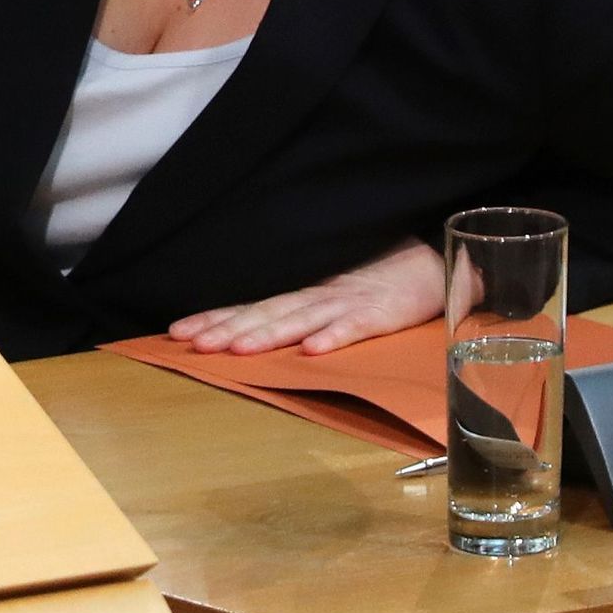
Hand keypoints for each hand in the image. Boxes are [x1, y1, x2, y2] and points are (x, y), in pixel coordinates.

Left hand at [168, 237, 445, 356]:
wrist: (435, 261)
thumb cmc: (379, 279)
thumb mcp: (330, 294)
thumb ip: (298, 311)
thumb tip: (249, 330)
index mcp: (303, 294)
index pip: (251, 307)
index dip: (215, 318)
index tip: (178, 331)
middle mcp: (318, 296)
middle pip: (265, 314)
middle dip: (226, 328)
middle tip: (191, 342)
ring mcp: (348, 302)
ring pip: (300, 319)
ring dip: (268, 334)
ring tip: (237, 348)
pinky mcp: (382, 313)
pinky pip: (355, 326)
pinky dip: (334, 337)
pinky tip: (311, 351)